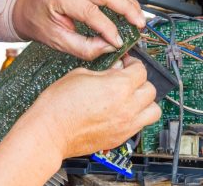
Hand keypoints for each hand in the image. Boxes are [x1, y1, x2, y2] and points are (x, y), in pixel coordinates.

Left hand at [13, 0, 144, 59]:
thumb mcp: (57, 41)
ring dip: (126, 3)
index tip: (120, 41)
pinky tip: (127, 8)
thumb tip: (110, 46)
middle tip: (140, 25)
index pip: (90, 12)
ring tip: (138, 18)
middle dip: (127, 10)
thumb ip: (84, 47)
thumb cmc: (38, 22)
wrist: (26, 7)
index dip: (108, 28)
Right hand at [34, 56, 160, 158]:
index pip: (141, 70)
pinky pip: (140, 125)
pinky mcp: (120, 138)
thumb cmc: (58, 105)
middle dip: (141, 81)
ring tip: (133, 98)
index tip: (127, 64)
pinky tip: (123, 112)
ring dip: (146, 102)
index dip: (134, 64)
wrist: (49, 133)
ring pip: (153, 111)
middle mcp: (127, 107)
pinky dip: (137, 117)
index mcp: (118, 87)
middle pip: (151, 90)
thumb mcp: (81, 75)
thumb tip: (117, 69)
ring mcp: (126, 125)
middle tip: (129, 79)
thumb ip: (105, 71)